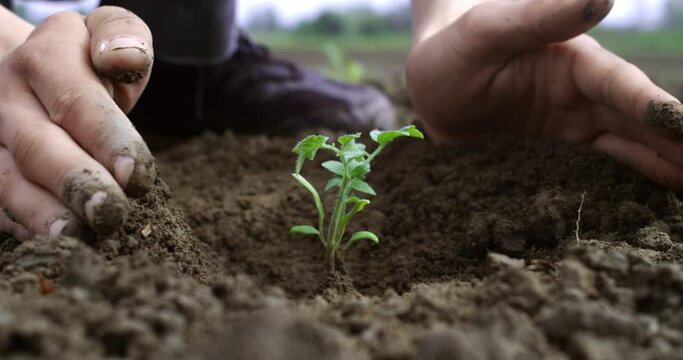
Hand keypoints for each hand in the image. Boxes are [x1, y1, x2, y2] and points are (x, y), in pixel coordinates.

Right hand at [0, 6, 154, 239]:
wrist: (34, 76)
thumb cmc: (86, 61)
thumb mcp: (109, 33)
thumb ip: (122, 36)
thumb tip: (123, 59)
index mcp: (43, 58)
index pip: (76, 100)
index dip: (108, 139)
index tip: (138, 176)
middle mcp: (8, 97)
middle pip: (38, 145)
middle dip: (76, 182)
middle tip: (110, 213)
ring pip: (8, 180)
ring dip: (43, 213)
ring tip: (75, 236)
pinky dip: (26, 225)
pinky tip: (55, 245)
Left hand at [407, 0, 682, 188]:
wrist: (432, 86)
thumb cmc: (455, 50)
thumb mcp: (487, 32)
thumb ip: (537, 17)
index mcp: (573, 62)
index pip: (622, 88)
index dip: (656, 111)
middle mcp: (581, 95)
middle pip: (636, 123)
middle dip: (674, 148)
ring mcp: (570, 127)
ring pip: (624, 149)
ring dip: (660, 170)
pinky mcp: (554, 153)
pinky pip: (594, 170)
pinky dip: (623, 184)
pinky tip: (647, 204)